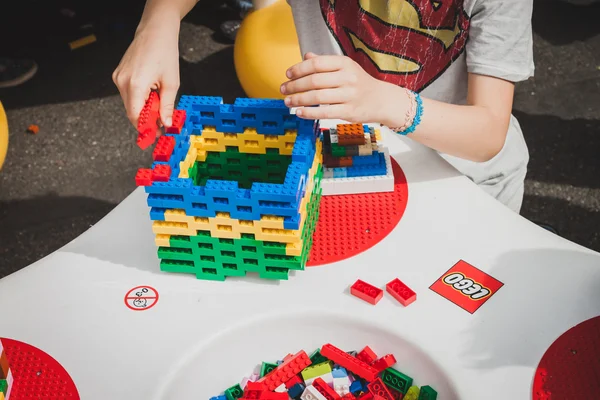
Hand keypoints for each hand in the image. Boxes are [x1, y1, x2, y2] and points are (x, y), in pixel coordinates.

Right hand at [112, 20, 179, 130]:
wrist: (155, 31)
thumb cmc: (165, 53)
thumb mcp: (171, 83)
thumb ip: (167, 106)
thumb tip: (167, 124)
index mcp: (135, 84)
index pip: (135, 116)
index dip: (145, 128)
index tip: (157, 134)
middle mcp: (122, 81)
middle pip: (131, 111)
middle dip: (146, 120)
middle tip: (162, 123)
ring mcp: (118, 77)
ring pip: (129, 103)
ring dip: (143, 109)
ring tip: (159, 105)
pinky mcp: (118, 74)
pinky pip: (128, 93)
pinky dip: (139, 98)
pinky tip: (151, 94)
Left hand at [280, 53, 404, 125]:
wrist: (381, 100)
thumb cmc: (359, 82)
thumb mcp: (345, 67)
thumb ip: (325, 62)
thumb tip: (306, 56)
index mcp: (344, 63)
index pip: (317, 64)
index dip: (299, 69)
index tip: (287, 74)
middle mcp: (348, 78)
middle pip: (315, 81)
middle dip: (295, 85)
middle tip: (283, 89)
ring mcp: (349, 95)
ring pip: (318, 97)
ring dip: (298, 100)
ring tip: (287, 101)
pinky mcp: (350, 111)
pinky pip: (325, 113)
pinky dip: (309, 113)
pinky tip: (298, 112)